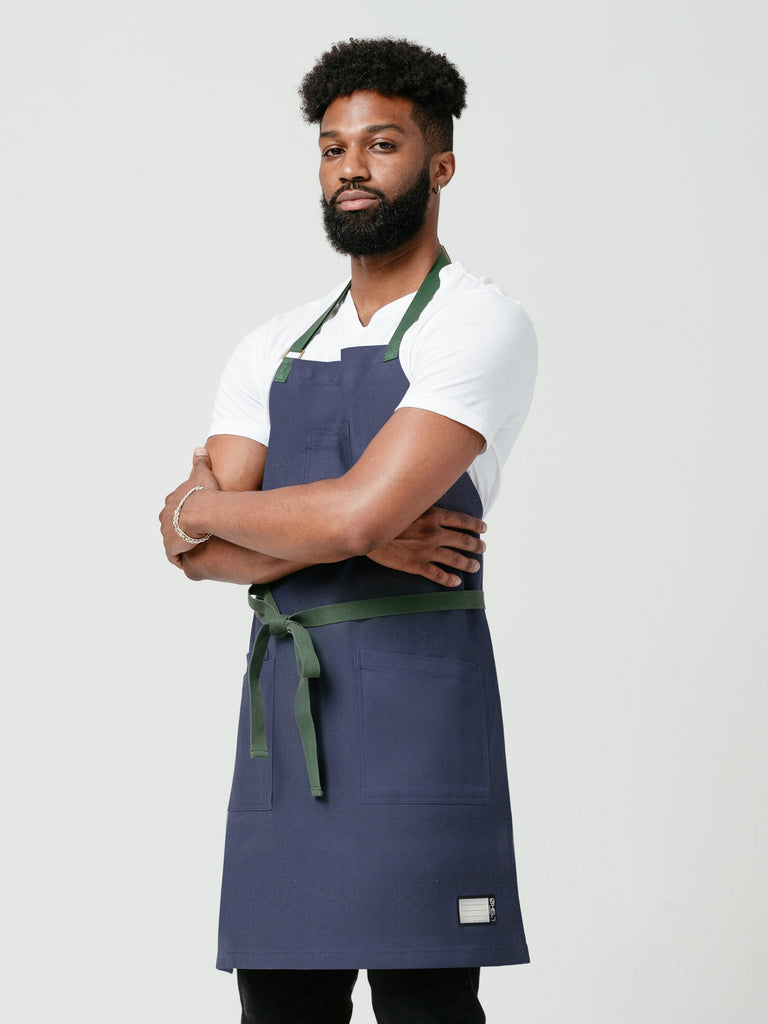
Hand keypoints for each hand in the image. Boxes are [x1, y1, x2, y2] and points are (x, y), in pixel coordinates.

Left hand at [159, 447, 220, 566]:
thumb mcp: (202, 474)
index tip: (191, 516)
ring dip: (180, 544)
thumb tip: (200, 449)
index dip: (182, 511)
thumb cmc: (203, 493)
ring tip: (192, 548)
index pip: (173, 507)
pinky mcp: (171, 547)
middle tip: (192, 534)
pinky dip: (179, 558)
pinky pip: (174, 556)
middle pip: (169, 524)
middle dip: (178, 529)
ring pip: (171, 540)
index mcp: (171, 501)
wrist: (201, 511)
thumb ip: (200, 462)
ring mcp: (167, 533)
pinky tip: (188, 559)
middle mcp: (165, 517)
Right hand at [367, 505, 485, 586]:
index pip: (462, 520)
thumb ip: (423, 506)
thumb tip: (434, 505)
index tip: (483, 528)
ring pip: (455, 559)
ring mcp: (426, 551)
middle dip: (475, 545)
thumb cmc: (385, 514)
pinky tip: (456, 581)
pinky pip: (437, 574)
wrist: (367, 530)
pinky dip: (449, 579)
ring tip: (475, 565)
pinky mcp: (416, 565)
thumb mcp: (408, 503)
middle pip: (463, 540)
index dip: (475, 525)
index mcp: (434, 515)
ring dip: (468, 562)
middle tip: (482, 547)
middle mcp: (434, 533)